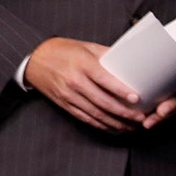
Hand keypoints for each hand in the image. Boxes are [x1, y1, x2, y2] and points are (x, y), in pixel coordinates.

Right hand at [23, 38, 153, 131]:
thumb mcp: (87, 47)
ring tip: (131, 126)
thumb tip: (132, 62)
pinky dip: (100, 125)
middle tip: (140, 117)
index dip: (121, 91)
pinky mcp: (64, 103)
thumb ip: (109, 55)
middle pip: (102, 101)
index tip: (136, 98)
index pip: (105, 80)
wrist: (34, 58)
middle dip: (123, 112)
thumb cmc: (64, 50)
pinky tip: (113, 128)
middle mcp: (75, 81)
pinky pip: (85, 118)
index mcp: (83, 64)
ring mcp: (68, 94)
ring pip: (95, 113)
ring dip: (115, 122)